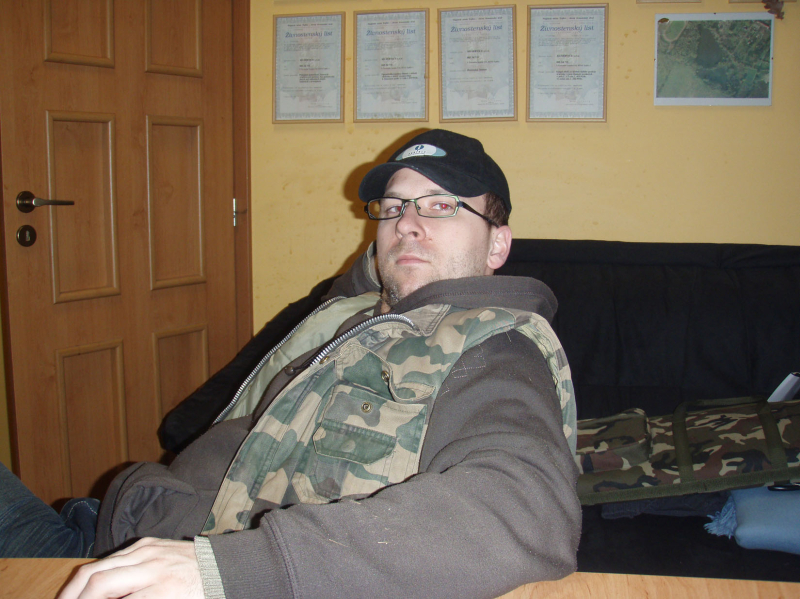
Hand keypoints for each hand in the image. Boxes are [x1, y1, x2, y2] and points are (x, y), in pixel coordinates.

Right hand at [58, 538, 203, 598]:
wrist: (223, 568)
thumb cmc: (200, 595)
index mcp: (162, 591)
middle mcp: (152, 568)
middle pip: (97, 582)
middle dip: (73, 598)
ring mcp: (148, 551)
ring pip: (97, 566)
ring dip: (75, 587)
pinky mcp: (146, 542)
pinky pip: (112, 558)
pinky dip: (93, 574)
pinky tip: (85, 589)